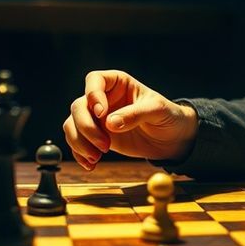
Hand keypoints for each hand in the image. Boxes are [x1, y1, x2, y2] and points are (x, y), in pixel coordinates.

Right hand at [63, 70, 197, 170]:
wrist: (171, 139)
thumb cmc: (167, 116)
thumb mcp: (157, 111)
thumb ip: (135, 114)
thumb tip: (110, 124)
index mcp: (118, 83)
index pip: (95, 80)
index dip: (93, 95)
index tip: (101, 113)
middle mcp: (103, 98)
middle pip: (78, 106)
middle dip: (86, 127)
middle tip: (105, 146)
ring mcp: (97, 118)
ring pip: (72, 125)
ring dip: (79, 142)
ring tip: (97, 158)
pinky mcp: (96, 136)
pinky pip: (77, 143)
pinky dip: (79, 154)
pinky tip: (91, 165)